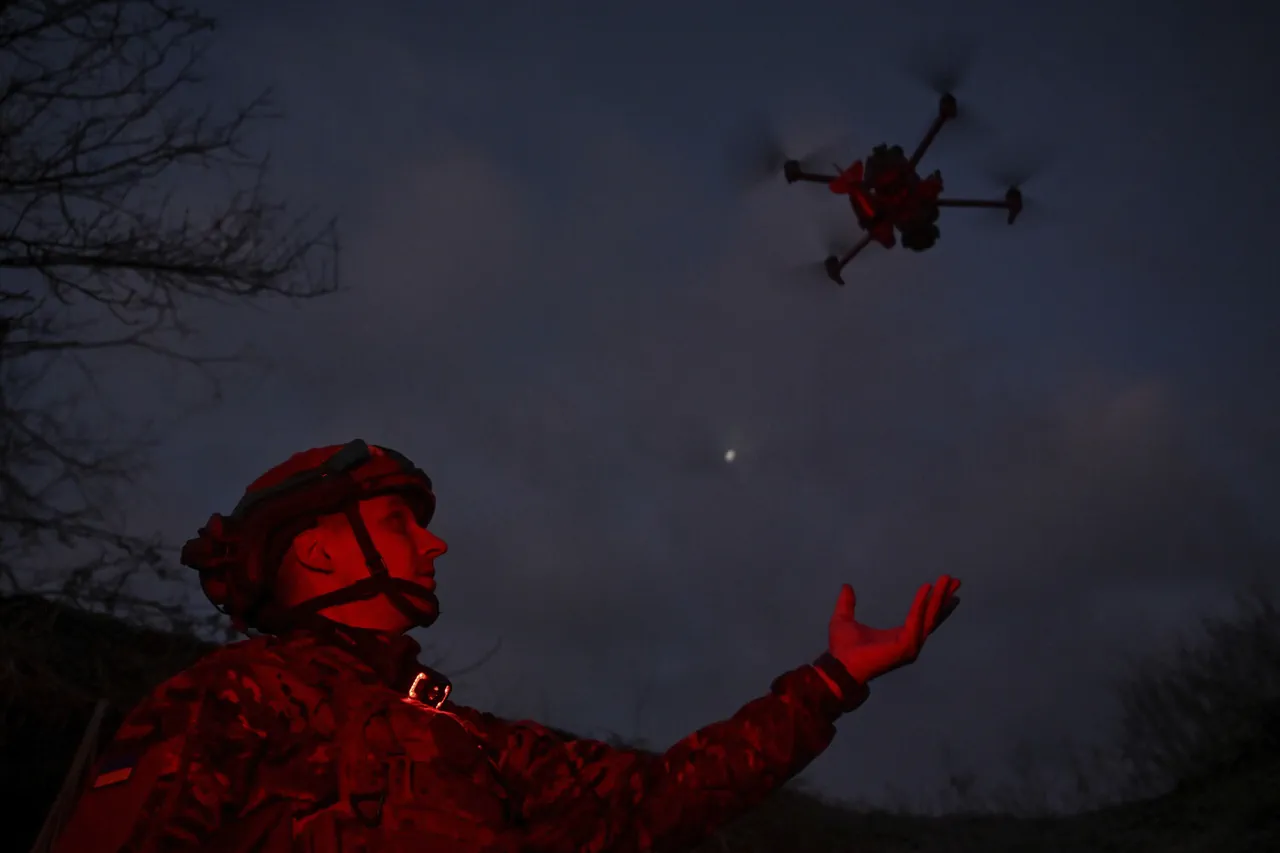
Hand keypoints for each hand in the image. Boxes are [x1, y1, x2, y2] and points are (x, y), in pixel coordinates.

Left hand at [827, 575, 960, 684]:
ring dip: (939, 598)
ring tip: (948, 581)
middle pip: (932, 616)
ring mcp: (910, 645)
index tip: (943, 585)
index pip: (923, 616)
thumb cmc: (843, 648)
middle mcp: (909, 641)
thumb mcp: (844, 618)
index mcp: (899, 636)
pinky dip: (922, 604)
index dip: (934, 601)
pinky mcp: (906, 646)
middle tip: (956, 581)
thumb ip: (847, 603)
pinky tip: (927, 589)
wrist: (839, 665)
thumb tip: (846, 586)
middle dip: (944, 598)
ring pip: (929, 617)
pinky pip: (916, 620)